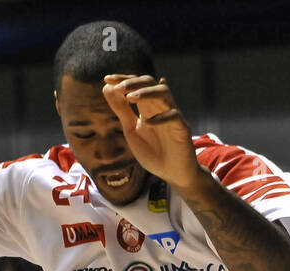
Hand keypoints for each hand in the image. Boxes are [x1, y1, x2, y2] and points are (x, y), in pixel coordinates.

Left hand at [102, 75, 200, 191]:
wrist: (171, 172)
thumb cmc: (153, 151)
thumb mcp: (131, 130)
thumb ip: (121, 110)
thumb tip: (106, 87)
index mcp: (147, 106)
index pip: (137, 84)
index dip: (123, 79)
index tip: (107, 79)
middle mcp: (160, 106)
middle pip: (150, 82)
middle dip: (133, 82)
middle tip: (119, 88)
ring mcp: (172, 116)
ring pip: (164, 93)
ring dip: (146, 92)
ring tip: (130, 98)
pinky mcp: (182, 128)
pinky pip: (174, 116)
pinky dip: (161, 117)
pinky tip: (147, 123)